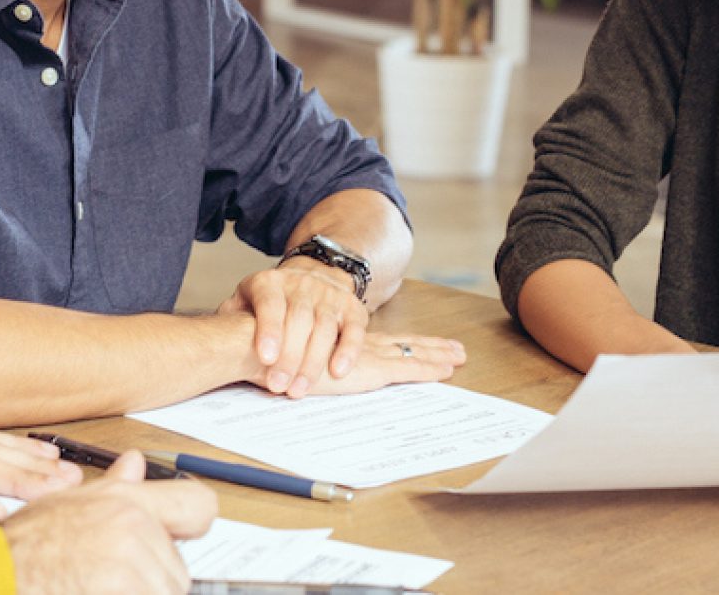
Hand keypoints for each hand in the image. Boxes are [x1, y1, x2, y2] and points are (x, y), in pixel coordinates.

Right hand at [3, 450, 216, 594]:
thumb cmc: (26, 544)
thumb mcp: (70, 501)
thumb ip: (114, 487)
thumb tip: (136, 463)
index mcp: (126, 498)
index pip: (199, 506)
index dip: (194, 529)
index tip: (180, 544)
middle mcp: (133, 522)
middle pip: (179, 571)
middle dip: (151, 583)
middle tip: (108, 580)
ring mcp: (129, 556)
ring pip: (165, 594)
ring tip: (97, 589)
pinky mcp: (123, 586)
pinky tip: (95, 593)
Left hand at [219, 258, 370, 397]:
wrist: (314, 272)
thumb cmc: (271, 300)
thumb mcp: (246, 300)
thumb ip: (232, 317)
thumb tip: (216, 340)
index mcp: (269, 282)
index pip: (270, 303)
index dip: (269, 330)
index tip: (265, 357)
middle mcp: (301, 284)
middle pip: (298, 319)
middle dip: (289, 357)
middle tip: (278, 386)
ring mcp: (328, 294)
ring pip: (324, 327)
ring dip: (312, 362)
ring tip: (298, 389)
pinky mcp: (352, 308)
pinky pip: (353, 330)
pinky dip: (348, 351)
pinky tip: (337, 372)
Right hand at [250, 330, 465, 396]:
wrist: (258, 347)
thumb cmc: (265, 355)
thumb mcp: (290, 358)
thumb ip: (301, 361)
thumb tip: (294, 376)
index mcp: (342, 343)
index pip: (381, 342)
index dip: (404, 343)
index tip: (425, 344)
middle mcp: (357, 345)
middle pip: (402, 344)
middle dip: (430, 346)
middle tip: (458, 350)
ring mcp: (363, 355)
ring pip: (410, 353)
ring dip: (435, 356)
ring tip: (460, 357)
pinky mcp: (364, 369)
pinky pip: (405, 369)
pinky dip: (427, 369)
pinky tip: (446, 370)